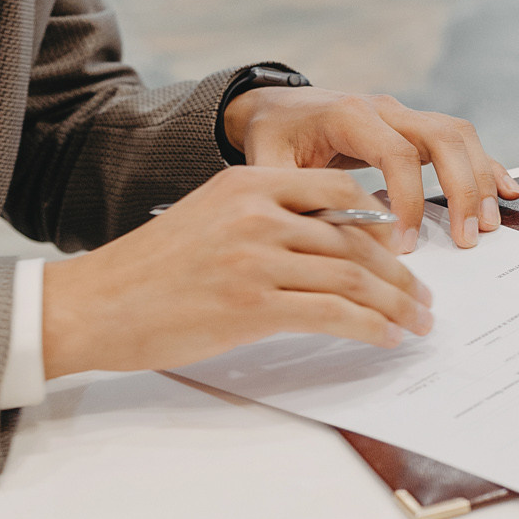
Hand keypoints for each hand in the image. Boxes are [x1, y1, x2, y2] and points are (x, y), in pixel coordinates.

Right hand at [39, 167, 430, 376]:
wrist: (94, 303)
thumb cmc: (149, 268)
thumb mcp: (209, 215)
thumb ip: (263, 216)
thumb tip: (326, 243)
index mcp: (248, 182)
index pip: (339, 191)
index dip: (381, 222)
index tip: (402, 250)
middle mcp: (257, 212)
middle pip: (355, 236)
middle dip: (400, 271)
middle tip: (424, 295)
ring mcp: (256, 258)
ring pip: (353, 275)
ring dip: (396, 302)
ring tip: (416, 320)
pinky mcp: (253, 305)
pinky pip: (334, 313)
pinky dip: (371, 326)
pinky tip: (386, 336)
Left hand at [224, 86, 518, 252]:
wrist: (276, 108)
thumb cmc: (272, 138)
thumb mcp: (268, 166)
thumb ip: (296, 197)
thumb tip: (334, 240)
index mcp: (349, 115)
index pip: (396, 153)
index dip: (408, 201)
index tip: (405, 247)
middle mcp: (383, 108)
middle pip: (441, 136)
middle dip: (462, 188)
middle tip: (469, 238)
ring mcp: (403, 115)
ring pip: (457, 134)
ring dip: (479, 178)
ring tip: (487, 225)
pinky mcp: (414, 128)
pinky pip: (459, 140)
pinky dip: (485, 164)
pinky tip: (506, 191)